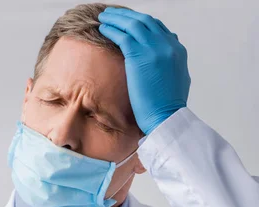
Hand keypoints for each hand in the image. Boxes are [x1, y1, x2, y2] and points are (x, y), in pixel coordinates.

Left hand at [98, 7, 190, 135]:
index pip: (158, 29)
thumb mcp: (177, 81)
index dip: (142, 24)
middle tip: (114, 14)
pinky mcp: (139, 56)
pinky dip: (112, 29)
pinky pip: (122, 36)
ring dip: (116, 18)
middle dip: (127, 16)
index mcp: (177, 50)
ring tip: (104, 16)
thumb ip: (171, 67)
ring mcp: (154, 49)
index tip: (130, 23)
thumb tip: (166, 65)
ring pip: (132, 24)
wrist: (166, 117)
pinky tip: (103, 28)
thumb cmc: (168, 108)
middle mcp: (167, 45)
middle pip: (145, 21)